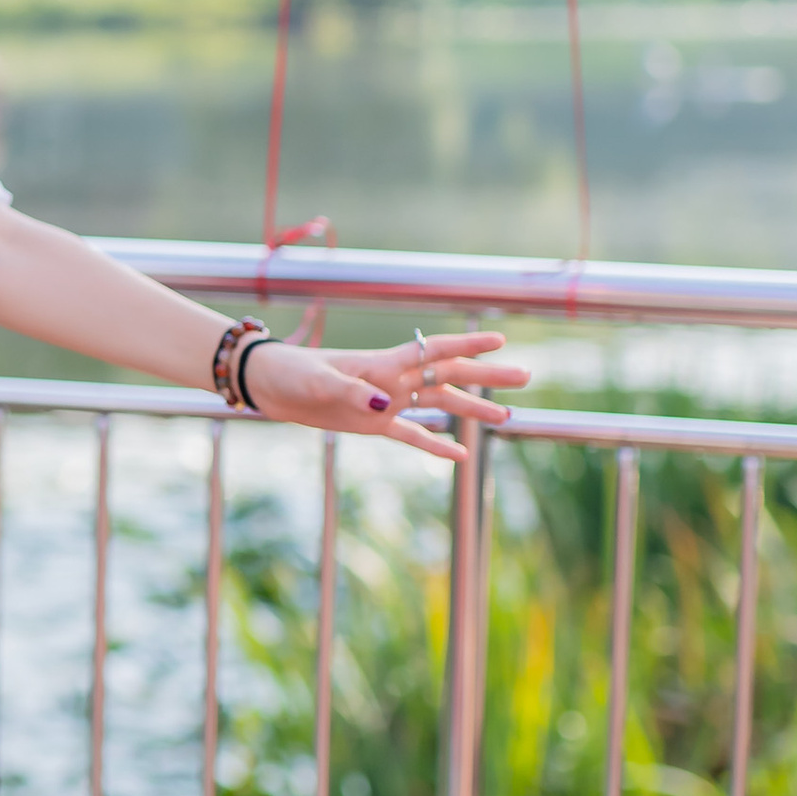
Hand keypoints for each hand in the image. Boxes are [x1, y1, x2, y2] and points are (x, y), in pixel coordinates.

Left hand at [240, 326, 526, 462]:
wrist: (271, 386)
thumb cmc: (293, 374)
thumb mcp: (318, 382)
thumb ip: (352, 392)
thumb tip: (385, 405)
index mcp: (383, 364)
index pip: (434, 350)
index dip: (467, 344)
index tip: (501, 339)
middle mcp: (393, 380)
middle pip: (450, 375)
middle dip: (487, 375)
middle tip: (525, 376)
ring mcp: (386, 401)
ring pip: (440, 404)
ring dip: (472, 409)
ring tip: (506, 417)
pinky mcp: (374, 424)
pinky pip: (413, 435)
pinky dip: (436, 446)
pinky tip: (461, 456)